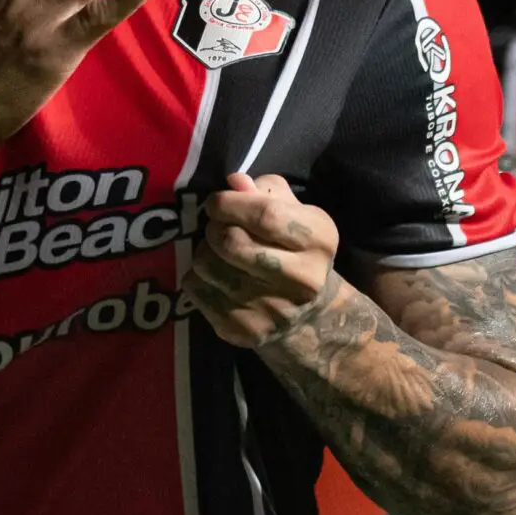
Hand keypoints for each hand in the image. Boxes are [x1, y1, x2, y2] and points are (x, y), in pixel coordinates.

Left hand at [183, 173, 341, 347]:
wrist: (307, 313)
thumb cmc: (294, 248)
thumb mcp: (292, 212)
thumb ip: (264, 191)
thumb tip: (234, 183)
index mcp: (319, 241)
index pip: (266, 215)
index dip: (230, 203)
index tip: (216, 202)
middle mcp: (303, 279)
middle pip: (232, 243)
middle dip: (213, 227)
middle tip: (216, 226)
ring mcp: (274, 311)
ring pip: (209, 266)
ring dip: (203, 251)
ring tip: (216, 251)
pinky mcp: (246, 331)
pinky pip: (197, 291)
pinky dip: (196, 277)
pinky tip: (215, 276)